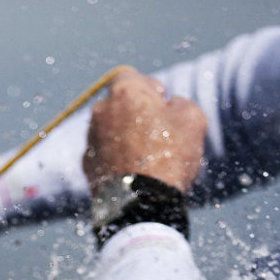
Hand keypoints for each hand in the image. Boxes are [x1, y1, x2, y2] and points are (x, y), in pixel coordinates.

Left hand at [81, 70, 206, 194]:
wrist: (141, 203)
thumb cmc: (169, 157)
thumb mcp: (192, 120)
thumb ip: (180, 104)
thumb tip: (170, 105)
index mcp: (124, 92)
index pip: (130, 76)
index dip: (148, 88)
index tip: (160, 102)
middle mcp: (100, 111)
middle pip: (118, 104)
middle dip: (135, 113)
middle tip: (156, 132)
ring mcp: (90, 138)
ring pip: (109, 129)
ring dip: (124, 136)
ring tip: (147, 156)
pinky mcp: (86, 165)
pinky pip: (104, 153)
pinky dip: (115, 157)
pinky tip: (134, 171)